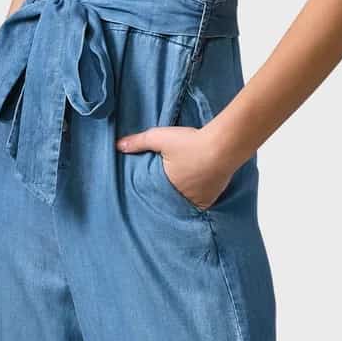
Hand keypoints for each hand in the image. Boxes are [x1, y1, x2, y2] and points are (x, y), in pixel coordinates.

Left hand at [116, 123, 231, 211]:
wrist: (223, 147)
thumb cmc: (191, 143)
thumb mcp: (160, 138)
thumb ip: (138, 142)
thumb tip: (118, 145)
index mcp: (166, 188)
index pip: (154, 195)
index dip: (152, 193)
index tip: (150, 193)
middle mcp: (182, 199)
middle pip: (171, 199)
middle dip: (167, 196)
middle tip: (166, 191)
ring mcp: (199, 201)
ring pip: (186, 202)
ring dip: (183, 197)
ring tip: (181, 190)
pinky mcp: (213, 199)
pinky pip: (201, 202)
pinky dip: (198, 197)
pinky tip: (197, 190)